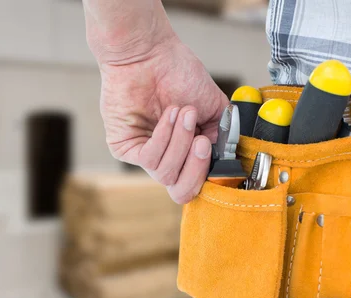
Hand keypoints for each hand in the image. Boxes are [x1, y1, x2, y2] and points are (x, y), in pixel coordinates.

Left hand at [99, 36, 228, 203]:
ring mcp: (145, 155)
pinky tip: (168, 115)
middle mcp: (167, 158)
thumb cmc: (179, 74)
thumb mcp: (212, 108)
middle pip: (181, 191)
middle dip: (196, 168)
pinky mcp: (125, 148)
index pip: (197, 185)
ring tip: (183, 113)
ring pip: (166, 174)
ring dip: (180, 142)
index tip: (216, 152)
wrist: (151, 53)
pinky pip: (149, 158)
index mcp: (187, 154)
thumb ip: (222, 136)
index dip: (209, 176)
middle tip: (202, 141)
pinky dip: (164, 137)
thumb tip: (225, 160)